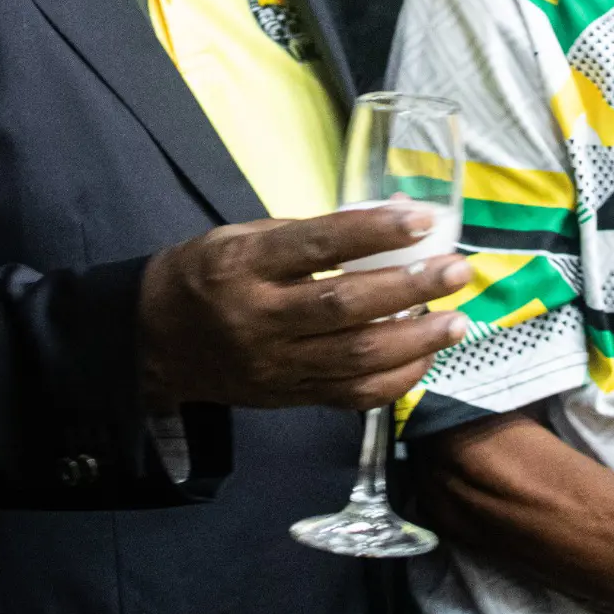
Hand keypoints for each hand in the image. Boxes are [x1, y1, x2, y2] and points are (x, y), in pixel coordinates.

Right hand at [137, 207, 472, 411]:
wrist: (157, 342)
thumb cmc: (205, 275)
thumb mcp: (240, 237)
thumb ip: (309, 230)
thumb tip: (392, 217)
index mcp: (244, 265)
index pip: (316, 245)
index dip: (373, 233)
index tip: (422, 220)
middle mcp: (260, 318)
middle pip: (345, 307)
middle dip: (410, 288)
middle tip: (456, 269)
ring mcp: (276, 364)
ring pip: (356, 358)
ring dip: (416, 340)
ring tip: (457, 321)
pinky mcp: (289, 396)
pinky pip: (352, 396)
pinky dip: (396, 380)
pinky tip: (425, 358)